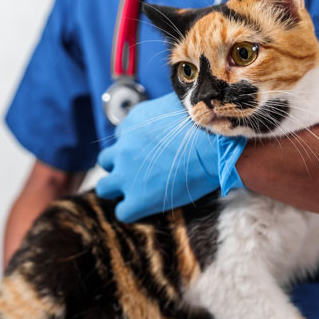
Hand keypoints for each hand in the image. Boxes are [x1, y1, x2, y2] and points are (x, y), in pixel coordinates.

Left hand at [96, 92, 245, 221]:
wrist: (214, 144)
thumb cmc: (206, 124)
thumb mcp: (181, 105)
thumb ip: (170, 112)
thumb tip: (181, 113)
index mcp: (133, 122)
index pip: (122, 136)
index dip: (136, 145)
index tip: (152, 150)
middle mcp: (124, 147)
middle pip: (106, 160)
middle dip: (120, 166)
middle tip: (141, 172)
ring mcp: (126, 174)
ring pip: (104, 187)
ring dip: (119, 190)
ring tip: (140, 193)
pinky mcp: (137, 199)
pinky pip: (123, 212)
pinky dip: (134, 211)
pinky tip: (150, 207)